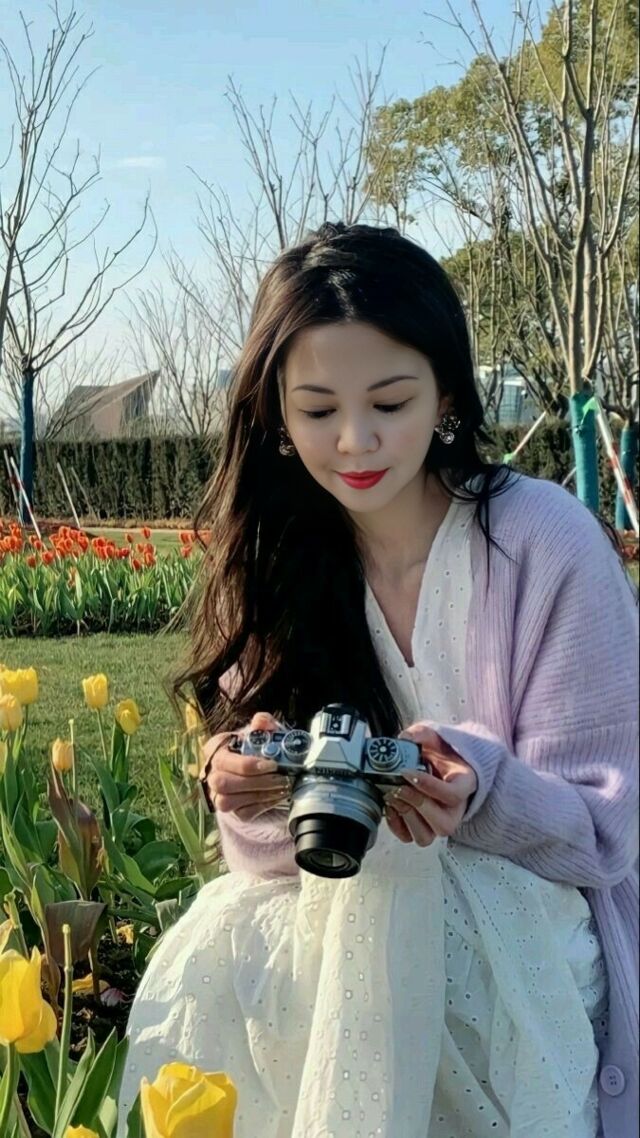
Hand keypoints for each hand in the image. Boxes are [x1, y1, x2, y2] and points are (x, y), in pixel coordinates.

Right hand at [201, 712, 290, 820]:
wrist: (260, 769)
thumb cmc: (258, 747)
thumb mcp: (262, 732)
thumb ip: (263, 723)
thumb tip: (261, 721)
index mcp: (214, 749)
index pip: (223, 759)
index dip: (247, 764)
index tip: (272, 764)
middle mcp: (211, 773)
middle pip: (222, 782)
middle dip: (255, 782)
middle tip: (280, 778)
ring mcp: (217, 794)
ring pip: (227, 801)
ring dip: (259, 794)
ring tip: (282, 787)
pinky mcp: (231, 811)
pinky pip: (242, 813)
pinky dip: (263, 805)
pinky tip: (278, 795)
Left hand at [384, 724, 477, 846]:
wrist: (438, 765)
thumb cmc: (440, 753)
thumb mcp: (434, 737)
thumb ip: (420, 735)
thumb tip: (403, 739)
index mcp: (464, 785)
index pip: (454, 795)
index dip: (429, 786)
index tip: (407, 772)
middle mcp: (455, 810)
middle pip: (443, 824)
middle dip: (417, 804)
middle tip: (399, 786)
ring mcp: (438, 823)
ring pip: (425, 837)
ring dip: (406, 817)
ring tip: (393, 796)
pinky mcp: (421, 829)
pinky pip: (408, 838)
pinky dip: (395, 825)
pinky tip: (390, 805)